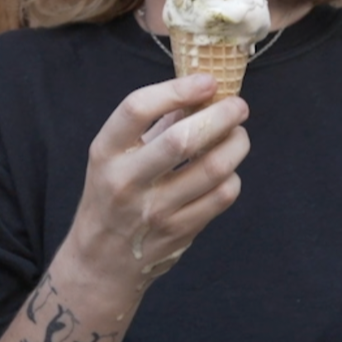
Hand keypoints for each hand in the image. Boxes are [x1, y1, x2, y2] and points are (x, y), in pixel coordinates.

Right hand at [63, 75, 248, 285]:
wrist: (101, 260)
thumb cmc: (112, 195)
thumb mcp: (115, 156)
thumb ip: (153, 125)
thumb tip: (199, 93)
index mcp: (106, 153)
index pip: (137, 108)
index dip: (177, 89)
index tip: (207, 80)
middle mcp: (127, 181)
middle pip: (182, 139)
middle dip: (220, 115)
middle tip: (237, 105)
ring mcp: (154, 210)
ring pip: (212, 169)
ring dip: (236, 144)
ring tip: (239, 134)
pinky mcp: (180, 232)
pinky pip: (221, 196)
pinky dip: (233, 176)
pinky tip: (227, 170)